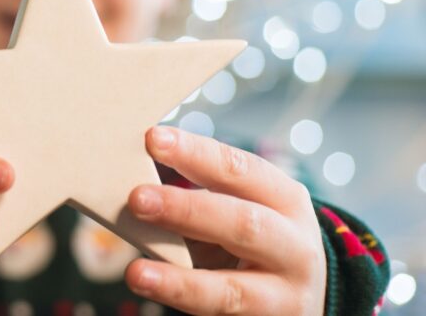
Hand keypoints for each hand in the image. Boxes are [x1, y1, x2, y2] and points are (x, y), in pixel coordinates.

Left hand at [125, 126, 326, 314]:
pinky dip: (182, 302)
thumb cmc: (254, 240)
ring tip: (136, 273)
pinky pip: (220, 315)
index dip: (196, 153)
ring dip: (179, 281)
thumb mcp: (241, 209)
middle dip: (187, 210)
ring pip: (231, 290)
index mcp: (285, 200)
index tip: (153, 139)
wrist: (303, 296)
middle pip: (243, 224)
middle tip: (136, 198)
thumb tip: (133, 181)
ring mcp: (283, 296)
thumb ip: (199, 196)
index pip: (240, 170)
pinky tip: (151, 290)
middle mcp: (294, 247)